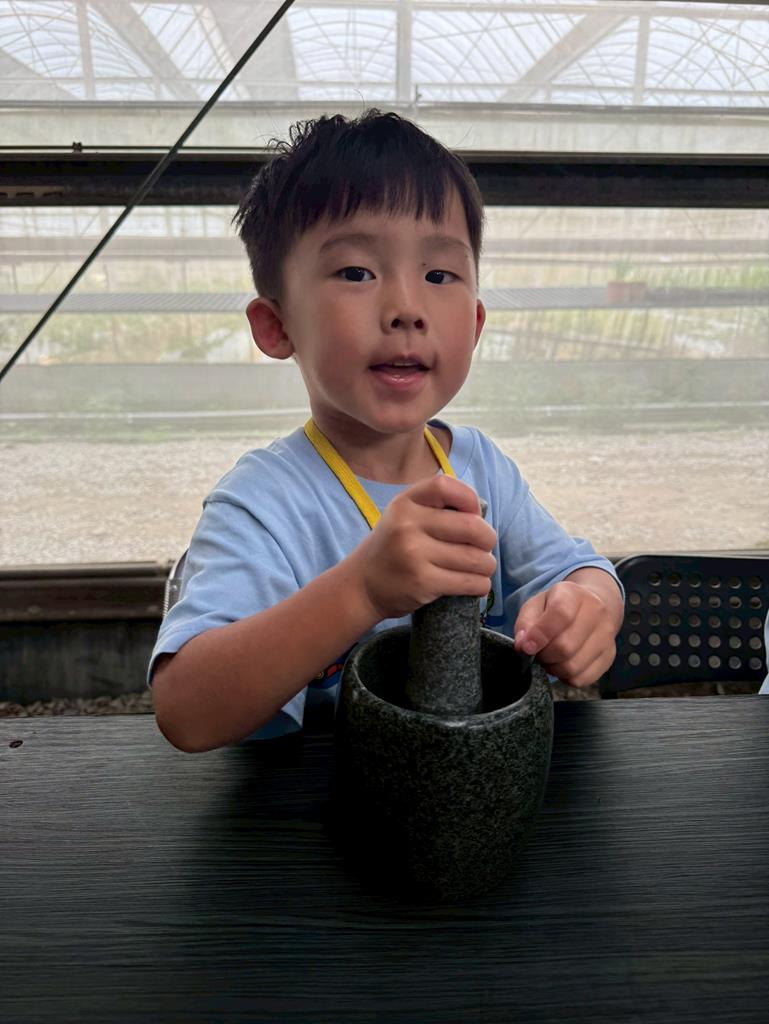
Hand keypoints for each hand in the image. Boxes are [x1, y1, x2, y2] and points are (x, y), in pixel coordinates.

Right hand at [350, 475, 496, 621]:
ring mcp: (414, 555)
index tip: (473, 514)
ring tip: (480, 567)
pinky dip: (480, 585)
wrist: (361, 585)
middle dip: (488, 539)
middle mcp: (408, 525)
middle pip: (472, 526)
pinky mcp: (422, 583)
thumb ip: (435, 506)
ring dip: (487, 565)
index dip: (470, 499)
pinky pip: (469, 583)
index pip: (447, 486)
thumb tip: (480, 514)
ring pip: (476, 559)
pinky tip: (475, 583)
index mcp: (405, 502)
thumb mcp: (402, 515)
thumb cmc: (392, 547)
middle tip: (484, 547)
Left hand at [513, 577, 618, 686]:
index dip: (540, 635)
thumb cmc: (558, 607)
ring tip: (550, 658)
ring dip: (554, 668)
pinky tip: (562, 665)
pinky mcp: (609, 656)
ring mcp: (606, 636)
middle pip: (566, 646)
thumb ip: (525, 623)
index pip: (560, 615)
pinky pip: (583, 678)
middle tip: (538, 652)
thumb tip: (523, 646)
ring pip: (574, 667)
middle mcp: (596, 613)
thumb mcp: (536, 605)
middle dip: (544, 655)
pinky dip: (566, 677)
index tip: (527, 647)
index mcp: (574, 594)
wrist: (591, 607)